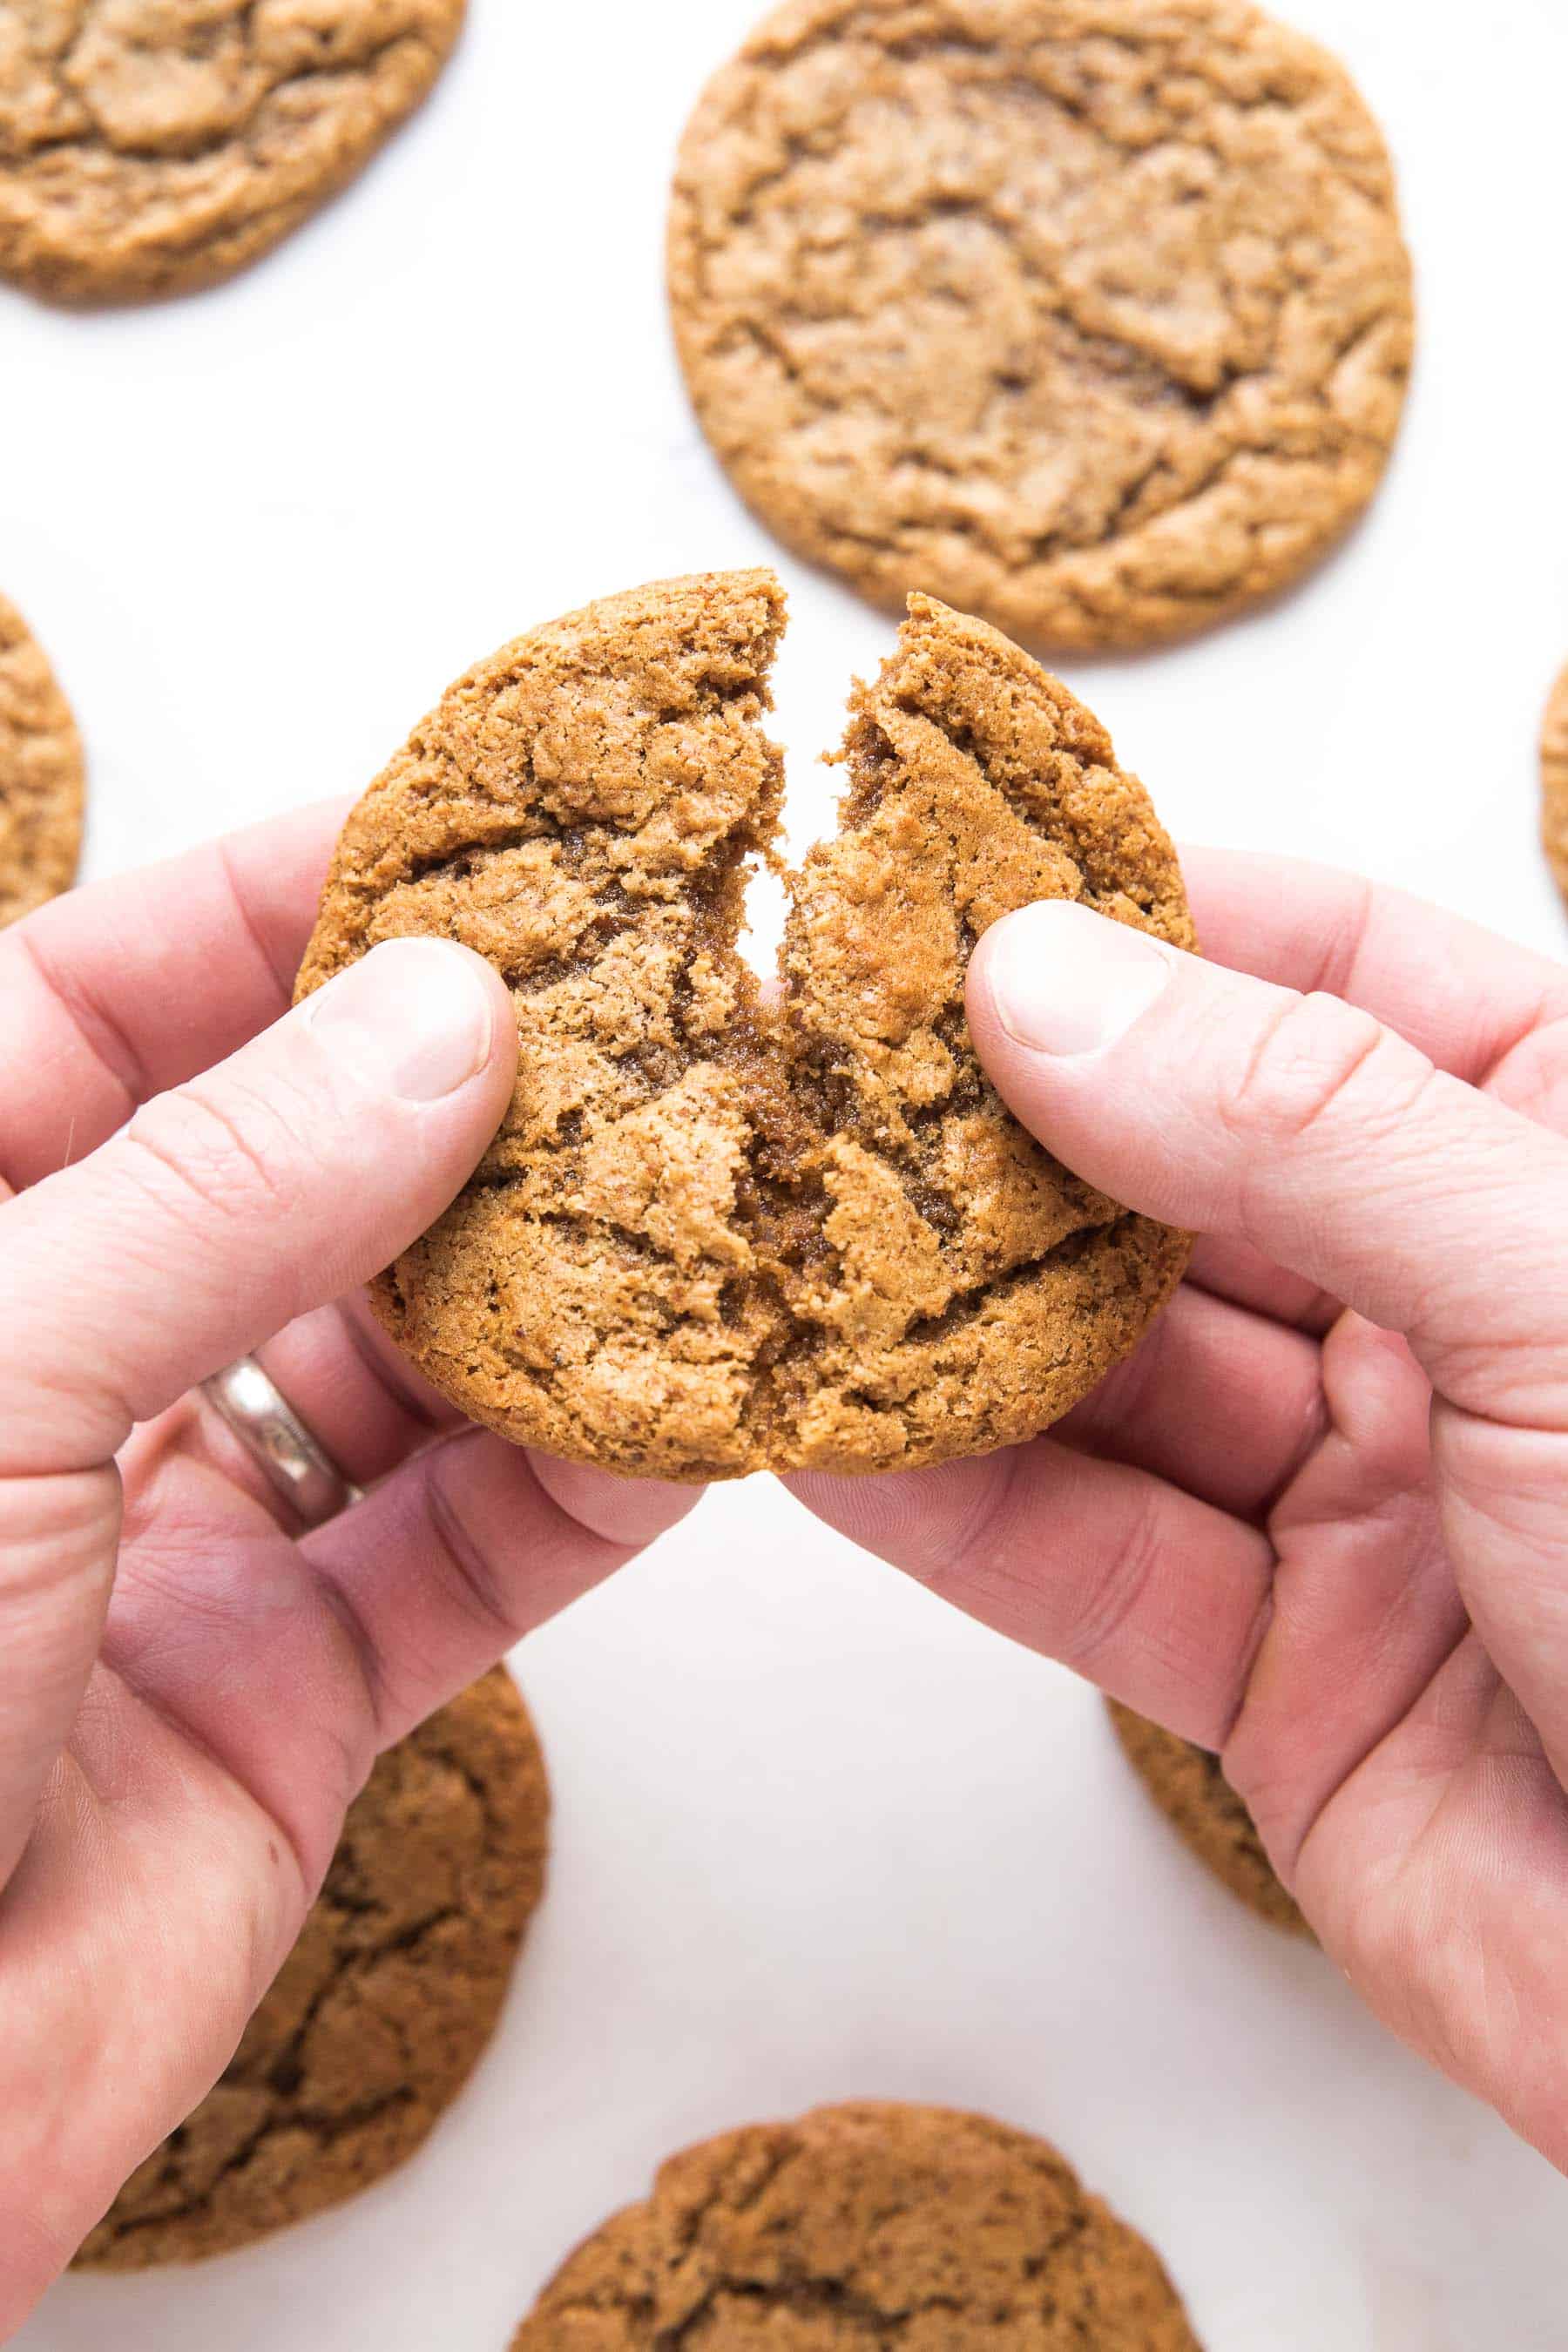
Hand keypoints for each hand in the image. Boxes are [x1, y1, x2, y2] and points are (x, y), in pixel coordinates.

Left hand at [0, 808, 694, 2331]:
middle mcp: (49, 1364)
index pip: (98, 1006)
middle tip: (646, 999)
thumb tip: (442, 1016)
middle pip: (285, 1172)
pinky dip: (581, 1491)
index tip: (465, 832)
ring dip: (549, 1290)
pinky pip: (460, 1559)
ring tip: (709, 1187)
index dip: (275, 905)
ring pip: (398, 1362)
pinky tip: (692, 1421)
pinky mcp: (279, 1695)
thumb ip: (217, 1192)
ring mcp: (166, 1529)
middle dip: (459, 1091)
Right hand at [791, 849, 1567, 2173]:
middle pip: (1188, 1178)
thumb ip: (1305, 1126)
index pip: (1339, 980)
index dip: (1152, 924)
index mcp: (1565, 1168)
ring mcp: (1370, 1496)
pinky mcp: (1288, 1676)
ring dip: (951, 1327)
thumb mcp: (1566, 1300)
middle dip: (1007, 1134)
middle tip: (815, 1072)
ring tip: (775, 1245)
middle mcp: (1458, 1313)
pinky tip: (827, 1445)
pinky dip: (962, 1512)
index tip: (955, 893)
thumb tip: (1045, 978)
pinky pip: (1096, 1565)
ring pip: (1117, 1378)